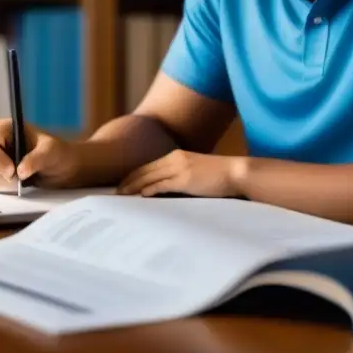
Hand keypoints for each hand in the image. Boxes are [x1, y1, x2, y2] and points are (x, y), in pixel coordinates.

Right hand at [0, 119, 79, 189]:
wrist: (62, 168)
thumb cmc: (57, 152)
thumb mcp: (52, 151)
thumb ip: (37, 158)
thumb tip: (20, 171)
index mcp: (2, 129)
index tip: (12, 171)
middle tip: (19, 179)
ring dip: (1, 183)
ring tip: (22, 181)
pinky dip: (2, 188)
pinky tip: (18, 185)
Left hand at [117, 149, 246, 197]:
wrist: (237, 173)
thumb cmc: (219, 176)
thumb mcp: (196, 173)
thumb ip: (180, 178)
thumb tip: (166, 191)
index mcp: (177, 156)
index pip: (148, 166)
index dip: (133, 176)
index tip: (123, 185)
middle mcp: (175, 158)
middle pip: (144, 170)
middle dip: (128, 181)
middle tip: (115, 193)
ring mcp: (179, 168)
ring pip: (149, 177)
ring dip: (133, 187)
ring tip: (122, 196)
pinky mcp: (185, 179)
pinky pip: (162, 184)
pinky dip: (149, 190)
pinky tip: (141, 196)